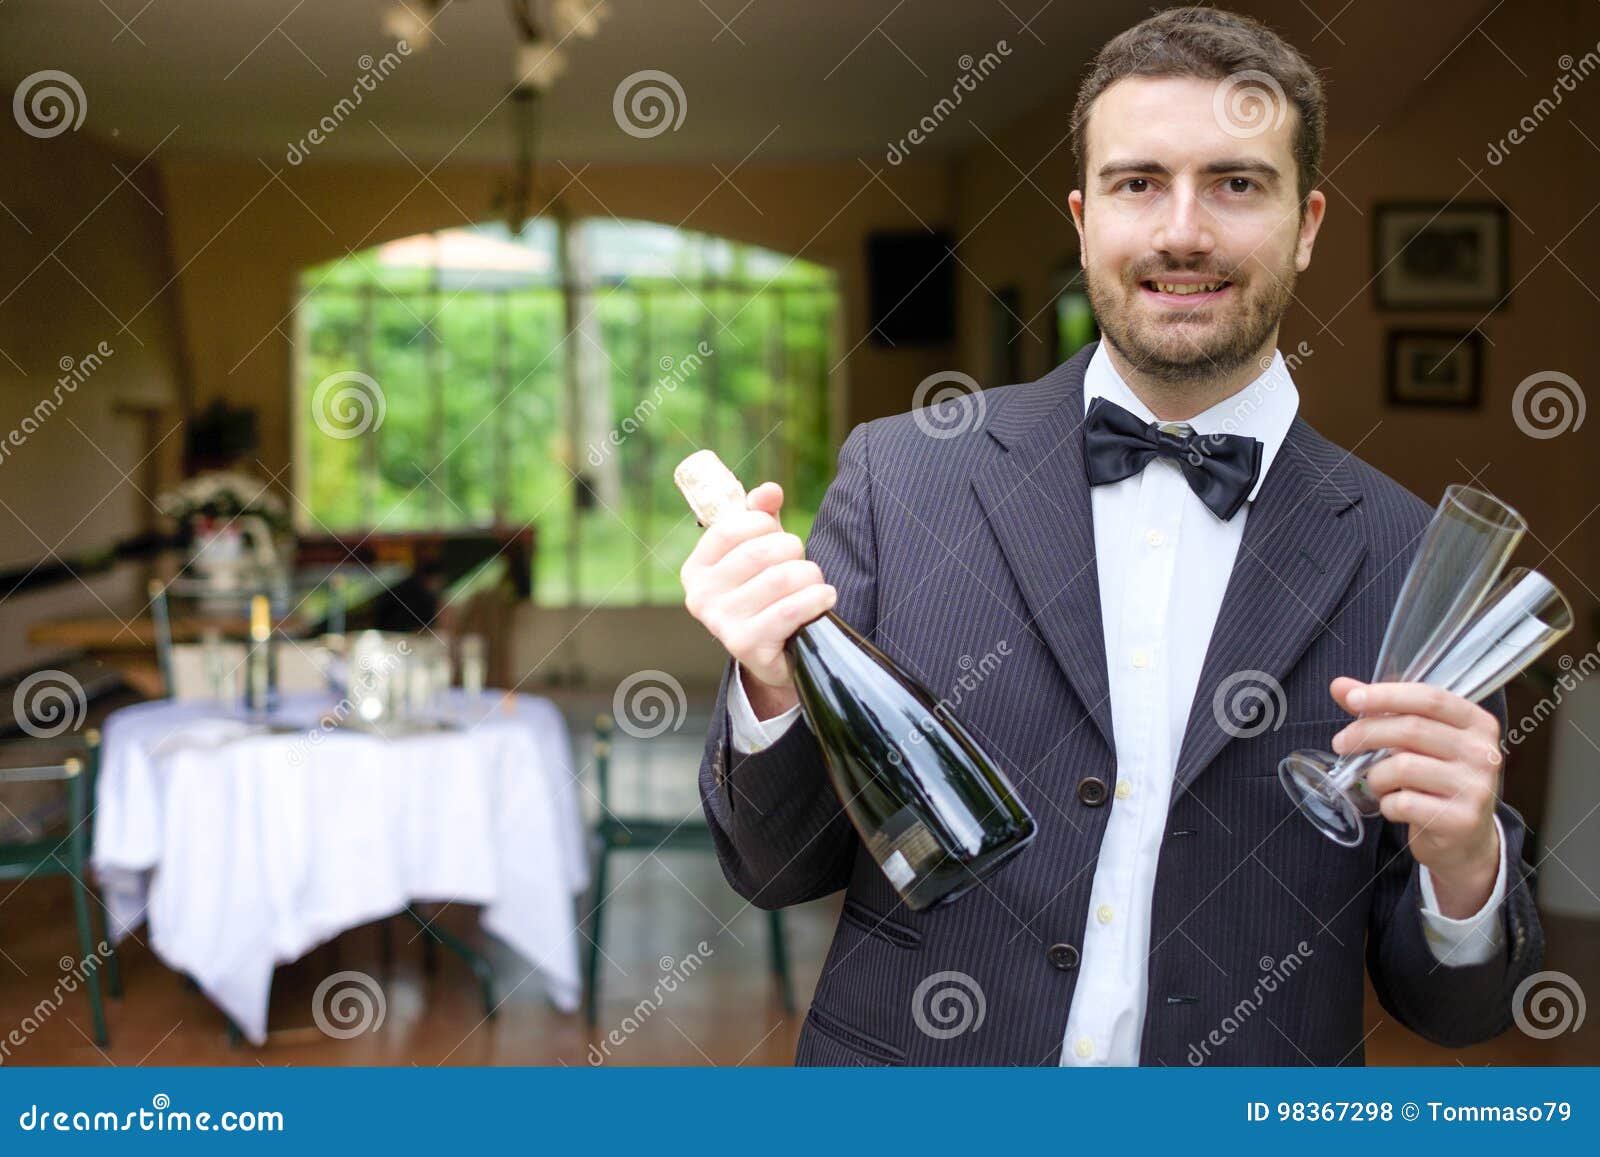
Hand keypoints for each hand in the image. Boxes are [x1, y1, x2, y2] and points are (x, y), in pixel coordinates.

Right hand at [680, 480, 835, 701]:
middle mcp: (701, 596)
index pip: (730, 528)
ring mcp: (721, 622)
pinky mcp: (746, 645)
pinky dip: (816, 599)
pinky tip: (824, 598)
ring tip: (815, 584)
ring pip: (781, 579)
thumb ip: (762, 515)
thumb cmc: (766, 592)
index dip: (763, 524)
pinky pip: (790, 610)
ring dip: (810, 576)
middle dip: (793, 551)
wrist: (775, 653)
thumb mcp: (761, 549)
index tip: (777, 533)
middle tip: (802, 563)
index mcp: (697, 568)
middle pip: (760, 551)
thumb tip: (770, 491)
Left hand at [1329, 677, 1501, 916]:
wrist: (1465, 838)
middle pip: (1411, 729)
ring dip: (1375, 775)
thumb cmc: (1436, 779)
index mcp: (1477, 723)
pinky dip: (1385, 803)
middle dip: (1366, 733)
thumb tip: (1340, 686)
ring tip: (1377, 782)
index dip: (1387, 695)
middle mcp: (1483, 753)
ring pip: (1402, 767)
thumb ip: (1383, 710)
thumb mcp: (1418, 740)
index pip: (1430, 698)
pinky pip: (1403, 803)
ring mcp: (1475, 788)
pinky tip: (1392, 805)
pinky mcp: (1460, 820)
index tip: (1352, 700)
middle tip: (1341, 743)